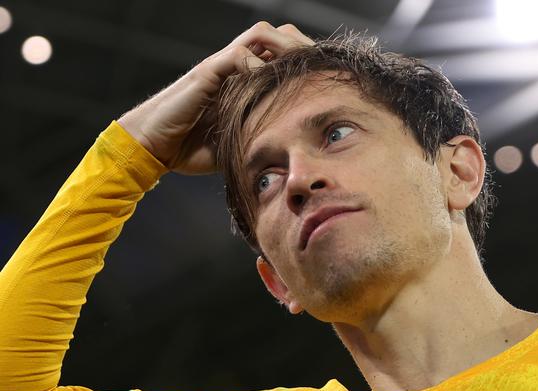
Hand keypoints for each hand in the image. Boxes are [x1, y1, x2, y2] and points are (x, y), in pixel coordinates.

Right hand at [117, 22, 312, 174]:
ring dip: (284, 48)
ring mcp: (222, 67)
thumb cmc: (193, 148)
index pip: (283, 56)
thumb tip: (293, 152)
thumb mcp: (238, 143)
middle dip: (303, 49)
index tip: (327, 82)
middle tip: (321, 73)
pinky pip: (237, 55)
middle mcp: (236, 67)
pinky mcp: (207, 73)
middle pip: (279, 36)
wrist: (154, 147)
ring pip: (261, 35)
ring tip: (300, 72)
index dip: (306, 64)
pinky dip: (256, 67)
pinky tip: (268, 88)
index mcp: (246, 81)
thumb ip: (261, 137)